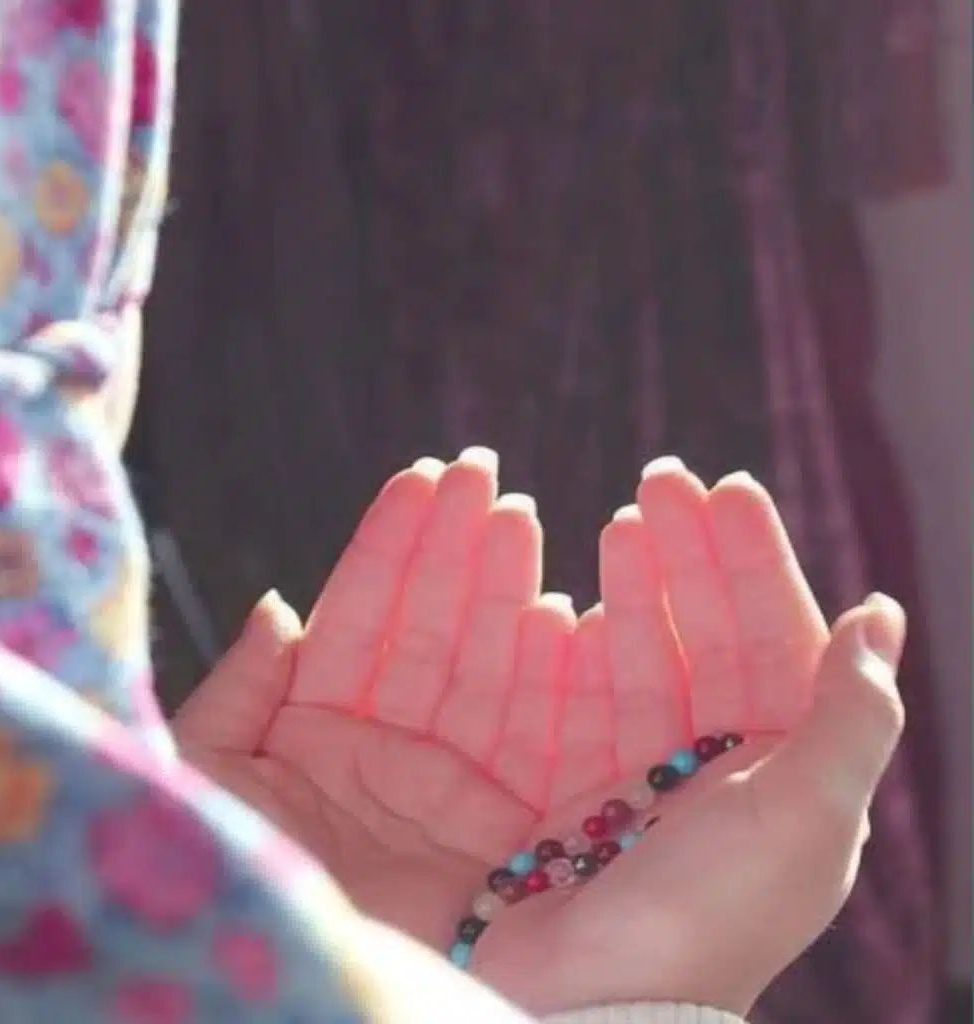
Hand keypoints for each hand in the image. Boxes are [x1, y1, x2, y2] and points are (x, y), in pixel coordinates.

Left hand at [176, 448, 582, 946]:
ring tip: (520, 513)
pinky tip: (567, 608)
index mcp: (317, 741)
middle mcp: (391, 758)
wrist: (320, 1006)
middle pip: (433, 628)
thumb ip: (233, 697)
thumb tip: (275, 607)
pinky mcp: (515, 830)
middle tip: (481, 471)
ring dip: (505, 586)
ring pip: (488, 664)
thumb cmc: (240, 901)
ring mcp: (457, 790)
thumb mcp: (212, 788)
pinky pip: (541, 732)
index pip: (360, 621)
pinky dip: (557, 670)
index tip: (419, 478)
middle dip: (454, 546)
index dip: (389, 547)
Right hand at [472, 460, 905, 1016]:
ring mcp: (645, 779)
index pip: (776, 637)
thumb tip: (882, 613)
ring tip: (621, 517)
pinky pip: (584, 696)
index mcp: (784, 771)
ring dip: (637, 585)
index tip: (727, 487)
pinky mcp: (580, 790)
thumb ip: (854, 718)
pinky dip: (577, 644)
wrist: (590, 1007)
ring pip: (646, 655)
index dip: (755, 560)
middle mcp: (721, 772)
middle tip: (663, 478)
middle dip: (691, 554)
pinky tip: (570, 599)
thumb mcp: (805, 818)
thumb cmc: (706, 916)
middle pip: (709, 633)